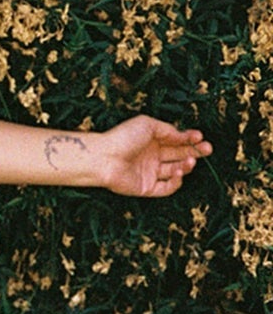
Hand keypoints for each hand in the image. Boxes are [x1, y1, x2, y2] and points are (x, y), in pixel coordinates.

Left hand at [97, 116, 211, 197]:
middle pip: (179, 155)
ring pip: (176, 171)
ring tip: (191, 160)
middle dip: (195, 152)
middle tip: (208, 149)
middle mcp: (152, 156)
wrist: (104, 157)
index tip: (200, 136)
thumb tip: (184, 135)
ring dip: (186, 165)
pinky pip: (167, 188)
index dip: (190, 139)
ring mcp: (150, 173)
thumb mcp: (148, 125)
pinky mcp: (146, 188)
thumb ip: (168, 130)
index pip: (176, 140)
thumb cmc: (123, 137)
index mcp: (152, 141)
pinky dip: (176, 181)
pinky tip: (178, 172)